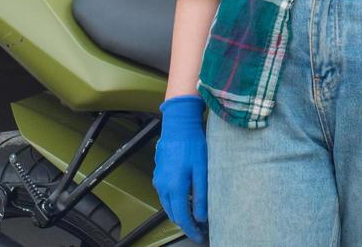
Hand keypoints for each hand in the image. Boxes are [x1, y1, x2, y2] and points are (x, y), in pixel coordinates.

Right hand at [153, 94, 207, 241]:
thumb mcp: (202, 170)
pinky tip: (186, 197)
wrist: (178, 125)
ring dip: (180, 212)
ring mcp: (158, 180)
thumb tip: (201, 217)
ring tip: (195, 213)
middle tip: (200, 227)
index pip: (182, 217)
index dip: (191, 229)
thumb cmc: (193, 145)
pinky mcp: (158, 174)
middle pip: (173, 213)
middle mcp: (163, 187)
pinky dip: (175, 201)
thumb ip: (201, 195)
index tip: (200, 236)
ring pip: (168, 205)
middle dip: (186, 222)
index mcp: (174, 188)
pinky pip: (166, 194)